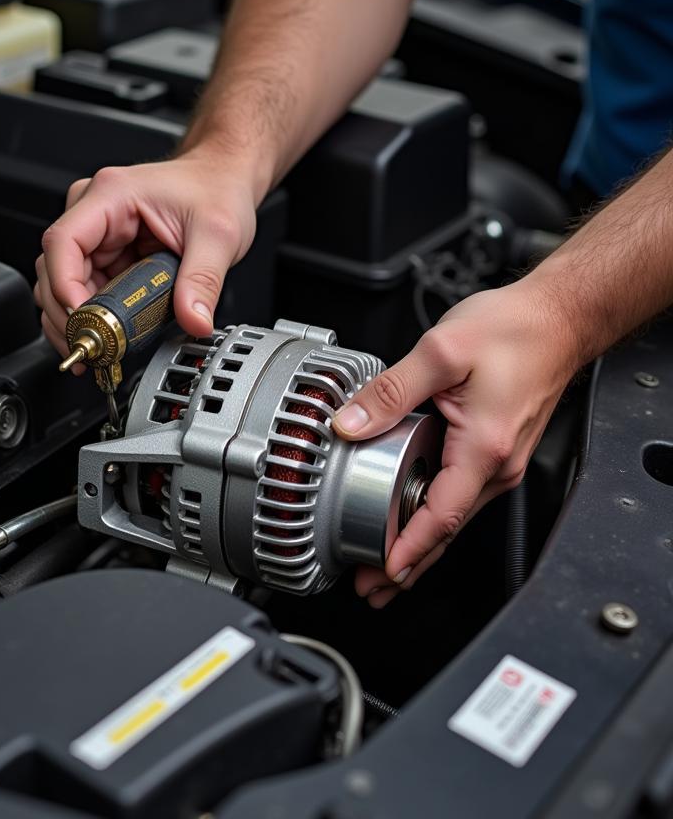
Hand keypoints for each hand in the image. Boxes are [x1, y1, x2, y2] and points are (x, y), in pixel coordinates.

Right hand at [34, 147, 261, 357]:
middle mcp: (94, 211)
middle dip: (67, 314)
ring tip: (98, 350)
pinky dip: (88, 317)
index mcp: (112, 195)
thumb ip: (204, 281)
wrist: (223, 179)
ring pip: (61, 284)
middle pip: (54, 268)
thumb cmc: (214, 189)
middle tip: (92, 347)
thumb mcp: (218, 235)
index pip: (63, 241)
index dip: (64, 286)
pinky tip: (102, 338)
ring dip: (74, 320)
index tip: (84, 319)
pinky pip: (82, 290)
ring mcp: (96, 234)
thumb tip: (194, 321)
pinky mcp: (103, 255)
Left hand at [331, 278, 581, 607]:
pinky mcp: (493, 449)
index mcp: (482, 448)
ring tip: (385, 566)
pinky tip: (412, 518)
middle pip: (447, 527)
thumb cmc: (514, 332)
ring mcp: (497, 460)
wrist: (556, 319)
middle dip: (410, 562)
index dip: (411, 548)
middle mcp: (495, 464)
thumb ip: (390, 390)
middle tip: (373, 588)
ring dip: (419, 542)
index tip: (385, 572)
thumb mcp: (441, 351)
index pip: (442, 515)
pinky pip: (459, 492)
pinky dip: (433, 514)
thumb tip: (351, 422)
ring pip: (453, 513)